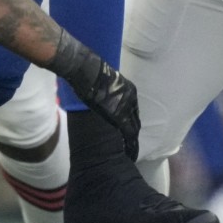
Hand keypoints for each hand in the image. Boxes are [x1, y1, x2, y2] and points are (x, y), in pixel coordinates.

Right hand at [49, 30, 139, 160]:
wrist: (87, 70)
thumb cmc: (90, 72)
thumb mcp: (103, 81)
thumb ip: (106, 91)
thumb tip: (101, 95)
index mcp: (129, 89)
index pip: (132, 109)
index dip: (131, 120)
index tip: (130, 129)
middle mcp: (131, 98)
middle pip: (135, 119)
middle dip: (133, 131)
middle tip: (132, 144)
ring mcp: (126, 107)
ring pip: (134, 128)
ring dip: (132, 140)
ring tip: (132, 151)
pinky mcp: (120, 116)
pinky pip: (129, 133)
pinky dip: (130, 144)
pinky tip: (130, 152)